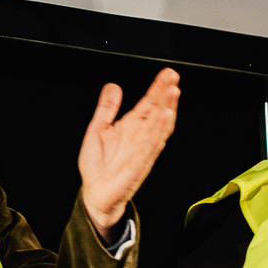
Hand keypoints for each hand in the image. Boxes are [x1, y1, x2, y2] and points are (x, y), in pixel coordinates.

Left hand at [78, 70, 180, 238]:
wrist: (95, 194)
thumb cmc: (99, 166)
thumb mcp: (98, 129)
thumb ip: (107, 108)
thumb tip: (113, 86)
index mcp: (132, 127)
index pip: (149, 103)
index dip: (158, 88)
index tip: (167, 74)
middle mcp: (140, 137)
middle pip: (157, 112)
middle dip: (166, 95)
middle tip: (173, 78)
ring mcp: (141, 151)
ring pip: (158, 127)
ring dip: (166, 109)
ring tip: (172, 93)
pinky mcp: (138, 165)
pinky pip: (150, 147)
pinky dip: (157, 132)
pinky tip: (164, 118)